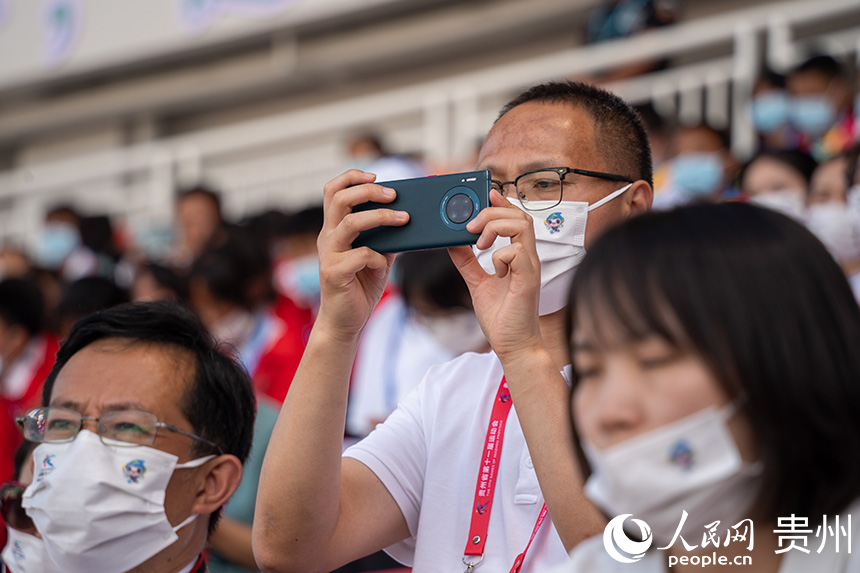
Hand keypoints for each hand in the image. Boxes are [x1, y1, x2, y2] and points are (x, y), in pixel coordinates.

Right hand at [316, 170, 408, 339]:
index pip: (332, 191)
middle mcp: (327, 238)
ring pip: (350, 223)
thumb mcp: (377, 256)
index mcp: (334, 229)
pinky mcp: (334, 273)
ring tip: (403, 219)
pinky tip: (383, 265)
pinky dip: (377, 257)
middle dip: (368, 191)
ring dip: (380, 217)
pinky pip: (360, 255)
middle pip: (338, 199)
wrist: (345, 322)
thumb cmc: (360, 286)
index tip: (376, 175)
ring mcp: (328, 255)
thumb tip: (409, 218)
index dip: (352, 177)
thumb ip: (386, 237)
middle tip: (393, 195)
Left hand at [448, 190, 542, 359]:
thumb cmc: (502, 317)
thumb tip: (452, 242)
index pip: (515, 218)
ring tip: (479, 244)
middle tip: (470, 228)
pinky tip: (494, 270)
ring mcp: (529, 268)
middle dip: (491, 213)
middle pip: (519, 215)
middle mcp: (526, 258)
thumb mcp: (477, 283)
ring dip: (495, 227)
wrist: (513, 346)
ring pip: (522, 226)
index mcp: (517, 256)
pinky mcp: (528, 281)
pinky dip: (500, 255)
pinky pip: (516, 253)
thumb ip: (467, 262)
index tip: (484, 196)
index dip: (501, 203)